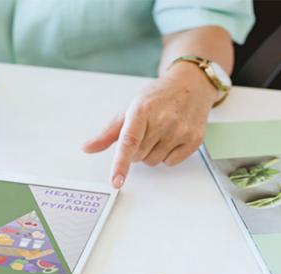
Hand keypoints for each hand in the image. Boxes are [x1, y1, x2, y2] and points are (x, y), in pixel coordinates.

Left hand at [83, 63, 218, 187]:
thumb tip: (87, 148)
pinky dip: (167, 155)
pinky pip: (170, 163)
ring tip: (159, 133)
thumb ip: (108, 132)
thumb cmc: (158, 97)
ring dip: (151, 153)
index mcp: (142, 110)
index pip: (128, 142)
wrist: (191, 85)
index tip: (116, 181)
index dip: (121, 164)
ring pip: (153, 162)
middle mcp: (163, 120)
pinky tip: (172, 138)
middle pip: (138, 156)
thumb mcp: (130, 109)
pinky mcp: (194, 139)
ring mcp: (180, 130)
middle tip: (146, 131)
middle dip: (137, 149)